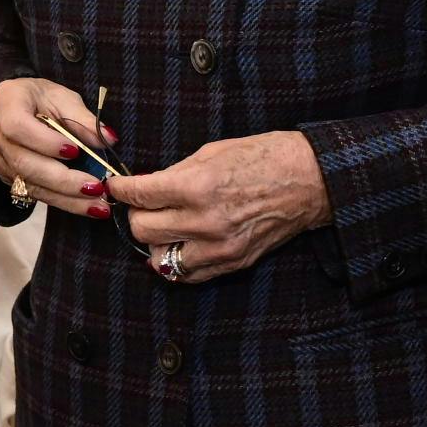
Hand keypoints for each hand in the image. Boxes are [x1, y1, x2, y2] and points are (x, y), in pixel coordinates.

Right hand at [0, 74, 114, 216]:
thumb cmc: (43, 98)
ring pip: (28, 184)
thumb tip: (108, 139)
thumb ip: (84, 119)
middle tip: (95, 187)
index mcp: (6, 103)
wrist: (20, 105)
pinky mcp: (5, 176)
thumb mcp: (64, 98)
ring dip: (66, 198)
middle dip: (62, 179)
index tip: (75, 152)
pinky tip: (86, 205)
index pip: (18, 127)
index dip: (45, 142)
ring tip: (97, 205)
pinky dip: (62, 201)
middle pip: (23, 163)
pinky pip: (33, 193)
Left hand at [103, 130, 325, 286]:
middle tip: (145, 204)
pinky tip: (181, 243)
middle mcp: (205, 222)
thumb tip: (145, 186)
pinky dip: (176, 261)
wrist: (310, 180)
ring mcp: (219, 248)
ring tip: (165, 225)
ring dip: (156, 241)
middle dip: (137, 215)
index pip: (139, 196)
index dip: (121, 190)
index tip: (116, 188)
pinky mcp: (232, 262)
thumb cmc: (263, 156)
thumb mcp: (212, 152)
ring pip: (158, 258)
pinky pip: (186, 274)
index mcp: (198, 187)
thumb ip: (175, 173)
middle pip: (141, 230)